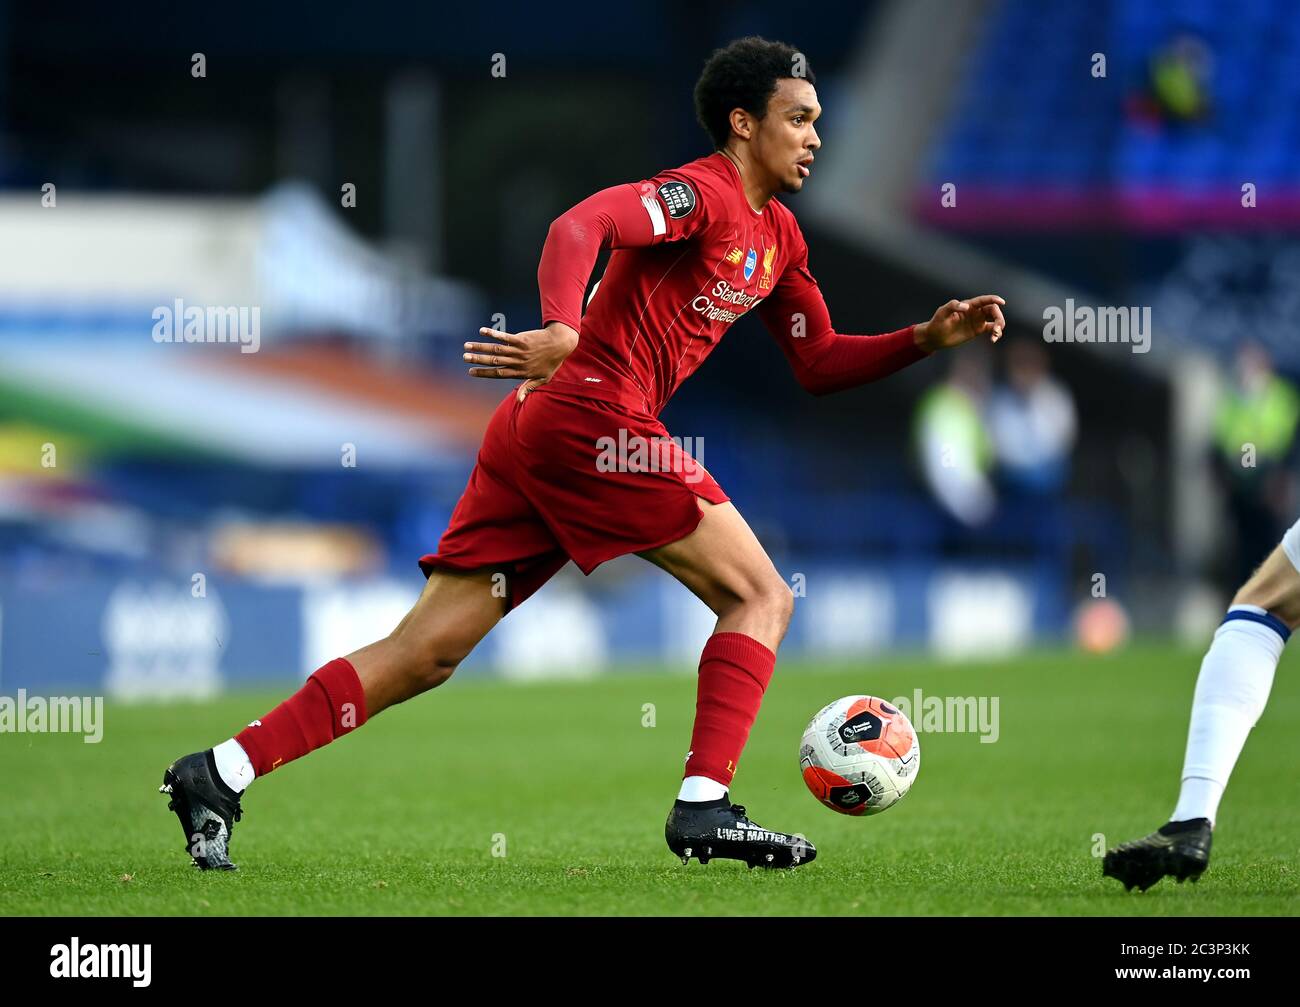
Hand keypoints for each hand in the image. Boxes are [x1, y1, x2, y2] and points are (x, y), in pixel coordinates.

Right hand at [464, 321, 578, 400]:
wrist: (560, 344)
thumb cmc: (552, 362)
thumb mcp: (543, 379)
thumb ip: (528, 388)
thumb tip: (519, 401)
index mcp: (521, 372)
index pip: (499, 374)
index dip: (484, 373)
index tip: (471, 371)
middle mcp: (518, 362)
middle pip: (494, 362)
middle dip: (478, 360)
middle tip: (464, 358)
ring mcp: (519, 350)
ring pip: (497, 350)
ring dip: (481, 347)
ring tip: (467, 346)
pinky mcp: (522, 339)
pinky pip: (505, 337)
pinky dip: (493, 334)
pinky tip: (482, 331)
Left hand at [915, 295, 1005, 351]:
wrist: (935, 337)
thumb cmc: (937, 323)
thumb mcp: (942, 313)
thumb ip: (952, 306)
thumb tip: (966, 306)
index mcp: (968, 305)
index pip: (984, 300)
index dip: (993, 299)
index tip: (1002, 302)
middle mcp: (975, 311)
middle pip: (993, 310)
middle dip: (999, 317)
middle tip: (997, 328)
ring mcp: (977, 320)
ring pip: (995, 319)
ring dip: (999, 325)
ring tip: (995, 334)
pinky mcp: (977, 330)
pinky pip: (991, 329)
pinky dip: (996, 333)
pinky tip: (993, 339)